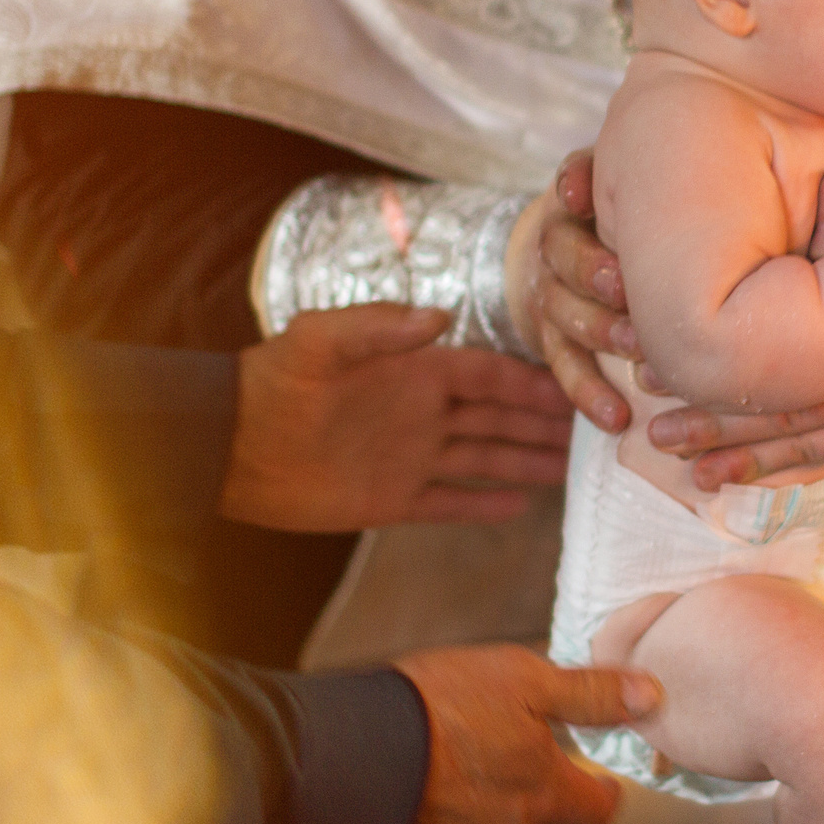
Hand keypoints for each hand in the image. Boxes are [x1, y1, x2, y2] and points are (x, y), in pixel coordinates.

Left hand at [221, 304, 573, 532]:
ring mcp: (409, 457)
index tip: (573, 389)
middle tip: (594, 431)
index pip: (487, 374)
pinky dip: (483, 505)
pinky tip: (520, 507)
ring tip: (572, 470)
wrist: (228, 446)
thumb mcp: (321, 339)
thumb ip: (379, 325)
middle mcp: (420, 413)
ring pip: (483, 458)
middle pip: (497, 417)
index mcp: (413, 372)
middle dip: (543, 422)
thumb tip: (442, 317)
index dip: (530, 382)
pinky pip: (449, 503)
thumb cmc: (272, 382)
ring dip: (526, 461)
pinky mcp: (391, 499)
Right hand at [395, 644, 661, 823]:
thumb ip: (591, 694)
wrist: (351, 755)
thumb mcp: (526, 680)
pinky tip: (434, 783)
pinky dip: (454, 816)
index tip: (603, 783)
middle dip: (548, 802)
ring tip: (478, 766)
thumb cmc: (441, 709)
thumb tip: (652, 696)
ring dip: (498, 809)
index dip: (603, 796)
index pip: (597, 814)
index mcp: (544, 794)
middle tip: (535, 767)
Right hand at [519, 150, 640, 433]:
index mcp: (571, 213)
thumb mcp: (617, 183)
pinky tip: (617, 417)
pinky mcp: (557, 344)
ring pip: (565, 319)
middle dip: (593, 277)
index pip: (565, 211)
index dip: (574, 208)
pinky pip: (569, 372)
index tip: (580, 206)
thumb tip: (575, 181)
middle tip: (625, 289)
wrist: (579, 249)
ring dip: (599, 332)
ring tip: (636, 348)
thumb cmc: (622, 214)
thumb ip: (606, 174)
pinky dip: (590, 395)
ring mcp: (553, 303)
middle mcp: (555, 256)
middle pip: (563, 265)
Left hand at [644, 302, 823, 489]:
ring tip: (667, 446)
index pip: (793, 354)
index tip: (653, 367)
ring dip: (730, 448)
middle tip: (653, 426)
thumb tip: (809, 228)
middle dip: (713, 418)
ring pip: (803, 438)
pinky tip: (714, 474)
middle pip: (792, 407)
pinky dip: (768, 467)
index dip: (718, 367)